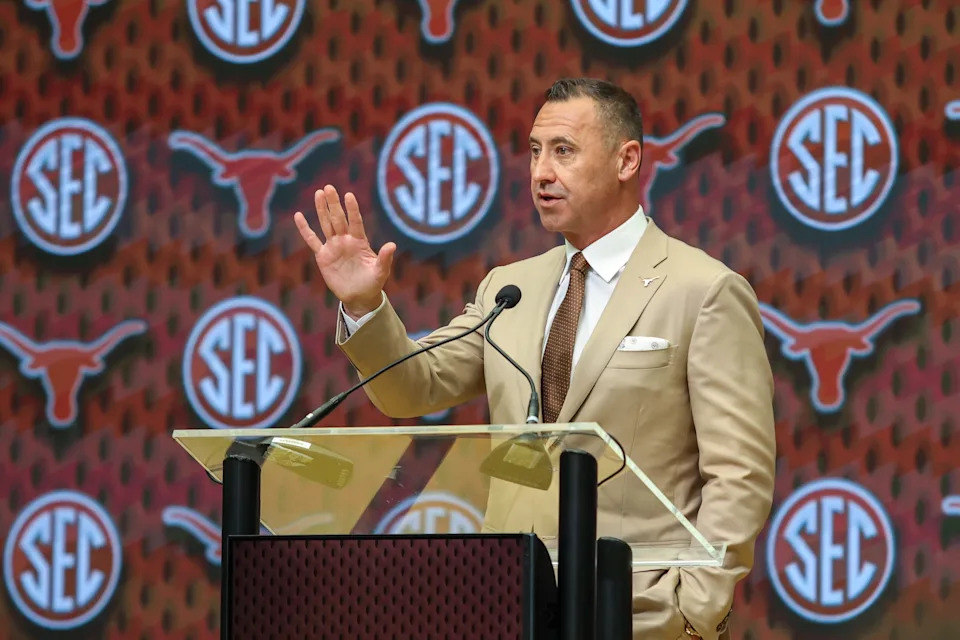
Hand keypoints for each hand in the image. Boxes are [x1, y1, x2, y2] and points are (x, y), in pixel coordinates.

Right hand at [294, 185, 396, 317]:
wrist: (359, 296)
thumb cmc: (372, 282)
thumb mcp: (381, 271)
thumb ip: (385, 258)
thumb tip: (392, 245)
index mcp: (360, 241)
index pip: (356, 222)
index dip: (352, 210)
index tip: (349, 196)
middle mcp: (346, 240)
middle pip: (338, 219)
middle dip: (334, 204)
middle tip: (329, 187)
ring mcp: (333, 246)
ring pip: (326, 224)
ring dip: (322, 210)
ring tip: (318, 193)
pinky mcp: (323, 256)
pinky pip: (312, 240)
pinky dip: (305, 229)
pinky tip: (298, 216)